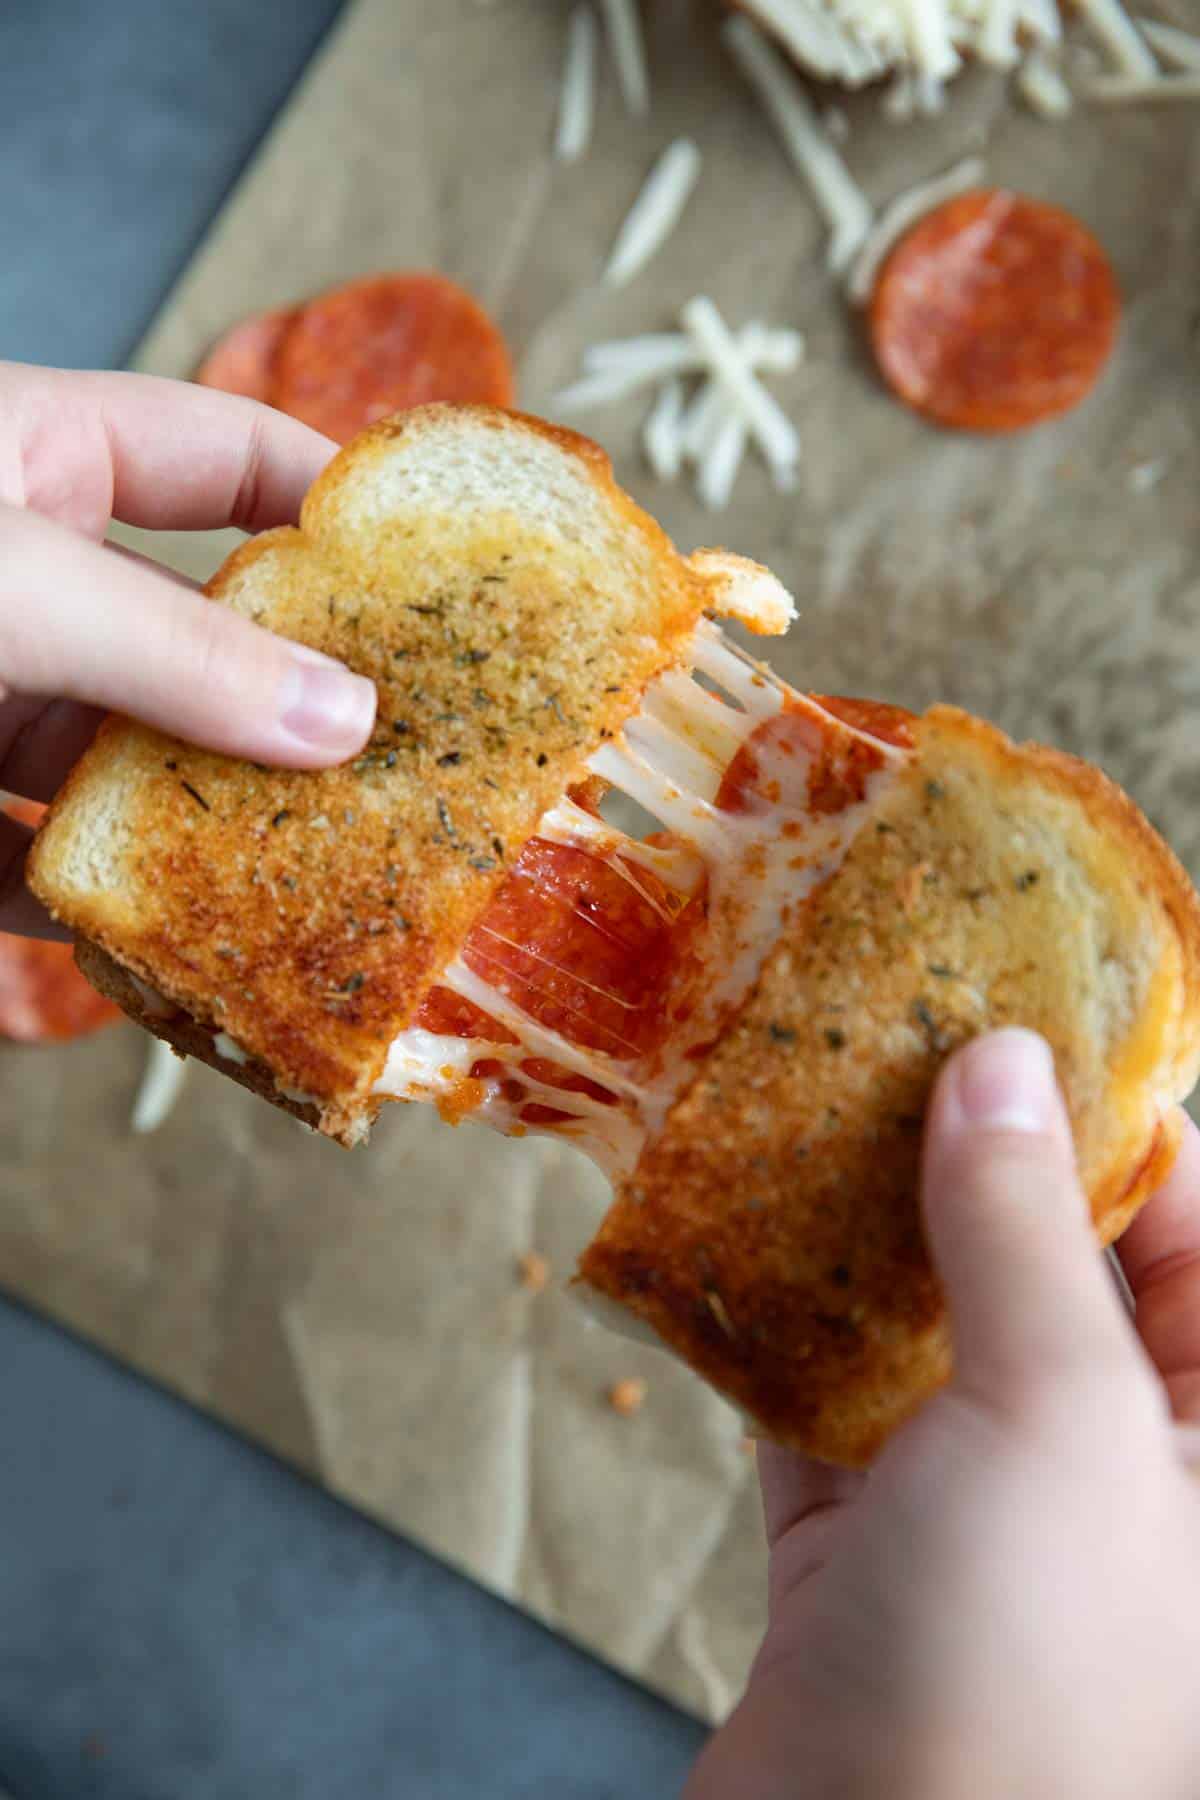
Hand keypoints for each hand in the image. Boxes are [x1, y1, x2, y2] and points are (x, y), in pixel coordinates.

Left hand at [0, 362, 376, 938]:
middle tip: (405, 757)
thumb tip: (346, 718)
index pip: (226, 453)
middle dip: (289, 697)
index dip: (332, 506)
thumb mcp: (14, 586)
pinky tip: (151, 943)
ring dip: (201, 819)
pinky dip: (82, 905)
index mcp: (36, 456)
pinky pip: (24, 859)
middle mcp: (21, 574)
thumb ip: (175, 653)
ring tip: (313, 873)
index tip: (437, 580)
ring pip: (119, 757)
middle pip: (193, 633)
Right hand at [688, 1029, 1199, 1799]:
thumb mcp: (1062, 1416)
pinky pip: (829, 1405)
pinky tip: (734, 1243)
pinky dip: (782, 1330)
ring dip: (862, 1233)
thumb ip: (1030, 1229)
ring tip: (800, 1111)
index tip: (1017, 1011)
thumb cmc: (1024, 1671)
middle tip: (882, 1038)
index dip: (1117, 1116)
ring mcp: (985, 1512)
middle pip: (1054, 1267)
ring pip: (932, 1328)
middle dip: (969, 1158)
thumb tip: (1006, 1063)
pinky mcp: (866, 1550)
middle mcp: (1119, 1472)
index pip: (1196, 1233)